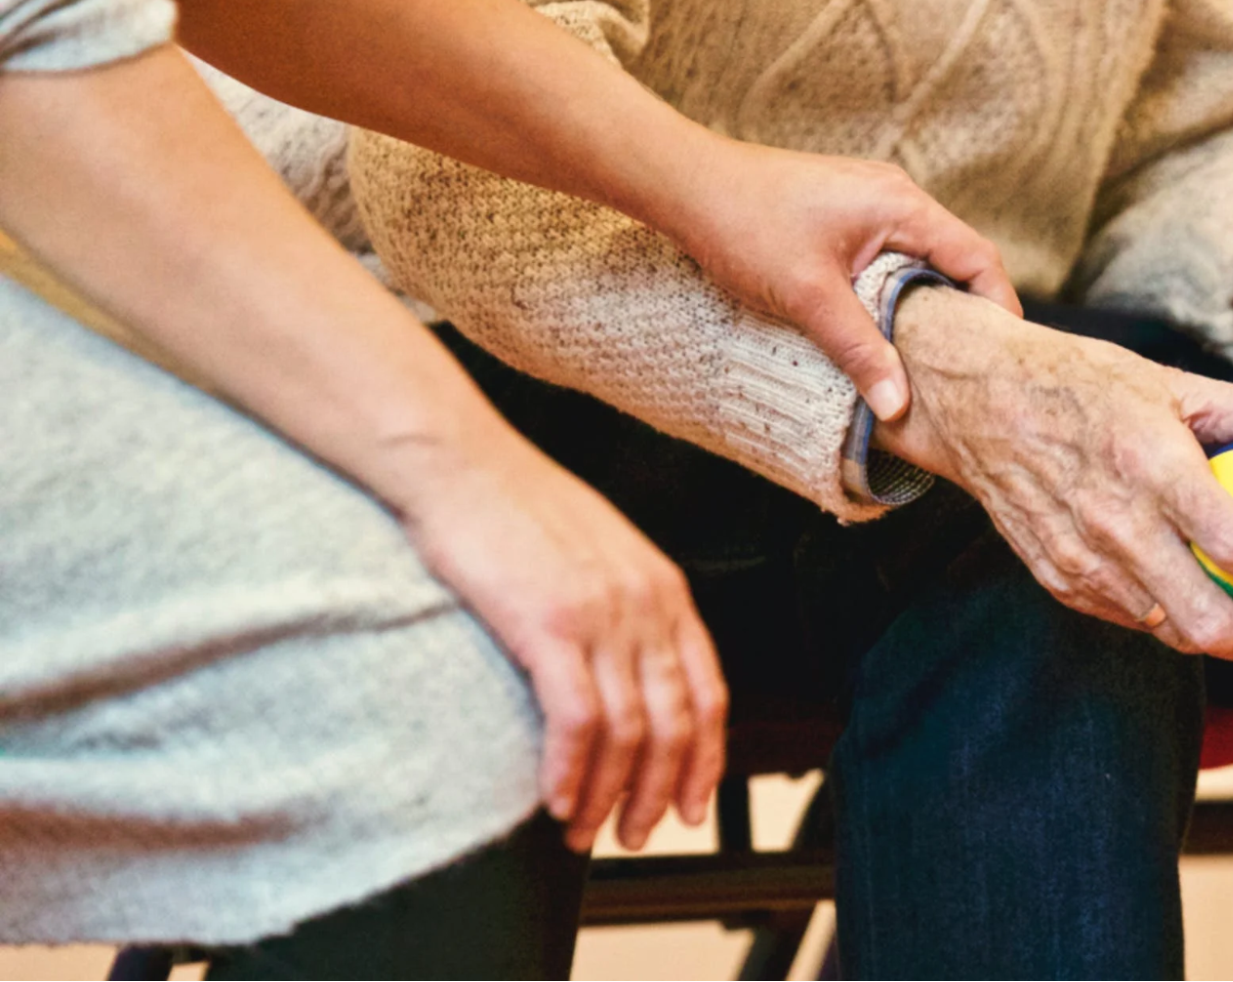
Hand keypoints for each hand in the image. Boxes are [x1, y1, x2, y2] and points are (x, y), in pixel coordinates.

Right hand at [384, 430, 728, 852]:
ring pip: (628, 733)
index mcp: (665, 589)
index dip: (704, 760)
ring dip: (607, 795)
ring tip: (582, 831)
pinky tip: (555, 800)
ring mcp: (602, 614)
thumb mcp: (598, 552)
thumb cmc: (514, 507)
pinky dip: (570, 772)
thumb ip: (624, 608)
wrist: (458, 463)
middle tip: (632, 835)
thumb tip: (626, 672)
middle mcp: (646, 604)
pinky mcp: (549, 623)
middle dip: (656, 794)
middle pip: (675, 724)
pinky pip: (577, 720)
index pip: (709, 693)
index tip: (689, 806)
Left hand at [658, 139, 1021, 421]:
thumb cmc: (744, 225)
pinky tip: (883, 328)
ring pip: (922, 259)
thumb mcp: (808, 297)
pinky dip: (898, 291)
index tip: (1002, 358)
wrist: (685, 183)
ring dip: (928, 304)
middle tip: (970, 369)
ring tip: (930, 358)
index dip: (999, 309)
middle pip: (957, 259)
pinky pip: (892, 255)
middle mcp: (895, 196)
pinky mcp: (845, 212)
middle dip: (967, 313)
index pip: (978, 258)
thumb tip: (899, 406)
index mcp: (902, 206)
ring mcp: (870, 201)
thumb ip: (860, 350)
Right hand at [875, 287, 1232, 663]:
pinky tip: (1197, 596)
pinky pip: (1131, 618)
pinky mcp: (1058, 580)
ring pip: (1170, 631)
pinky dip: (1173, 617)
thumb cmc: (1085, 381)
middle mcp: (1115, 525)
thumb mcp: (1178, 382)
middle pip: (1208, 622)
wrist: (976, 399)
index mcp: (1152, 468)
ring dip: (1226, 637)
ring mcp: (1080, 562)